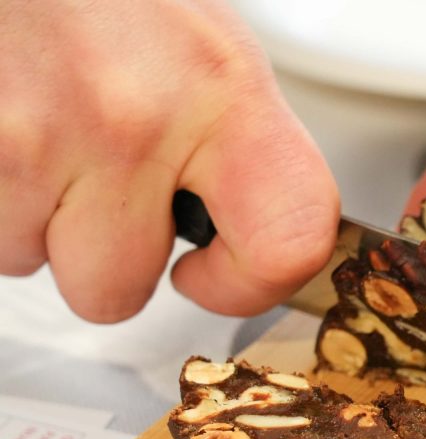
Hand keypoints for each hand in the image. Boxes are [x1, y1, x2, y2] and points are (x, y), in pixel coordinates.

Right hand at [0, 0, 339, 321]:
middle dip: (103, 258)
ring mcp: (34, 132)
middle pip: (115, 290)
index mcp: (224, 91)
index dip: (251, 285)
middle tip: (100, 189)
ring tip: (45, 135)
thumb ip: (233, 147)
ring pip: (29, 259)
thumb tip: (246, 233)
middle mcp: (133, 118)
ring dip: (35, 218)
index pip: (288, 241)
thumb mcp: (207, 49)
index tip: (215, 273)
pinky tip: (12, 129)